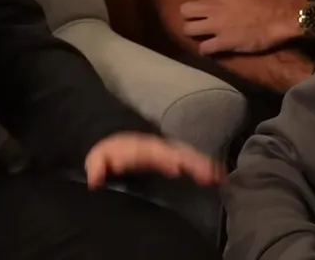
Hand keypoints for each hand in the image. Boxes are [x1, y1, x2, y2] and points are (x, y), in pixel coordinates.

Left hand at [85, 132, 224, 187]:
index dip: (164, 158)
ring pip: (188, 155)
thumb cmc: (106, 152)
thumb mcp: (96, 158)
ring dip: (203, 164)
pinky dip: (204, 166)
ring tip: (220, 176)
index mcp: (139, 148)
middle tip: (210, 174)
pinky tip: (218, 176)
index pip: (154, 153)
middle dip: (193, 161)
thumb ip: (96, 166)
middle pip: (178, 152)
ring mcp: (167, 150)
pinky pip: (190, 159)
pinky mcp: (173, 156)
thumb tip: (94, 179)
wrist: (113, 136)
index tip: (176, 167)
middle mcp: (157, 147)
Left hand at [180, 0, 303, 54]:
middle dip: (190, 17)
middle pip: (185, 10)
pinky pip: (203, 48)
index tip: (212, 9)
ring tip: (203, 36)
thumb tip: (219, 2)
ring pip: (187, 29)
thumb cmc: (266, 1)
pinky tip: (212, 50)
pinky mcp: (222, 42)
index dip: (205, 3)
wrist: (280, 17)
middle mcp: (212, 5)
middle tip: (199, 22)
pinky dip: (206, 50)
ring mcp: (215, 25)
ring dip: (194, 33)